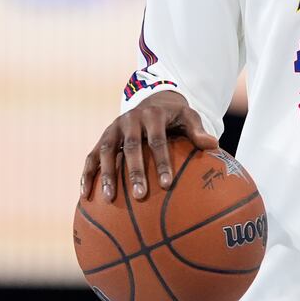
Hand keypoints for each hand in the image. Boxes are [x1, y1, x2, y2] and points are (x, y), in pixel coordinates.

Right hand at [81, 90, 218, 200]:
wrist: (151, 102)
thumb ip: (198, 130)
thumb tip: (214, 145)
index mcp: (152, 116)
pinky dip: (87, 174)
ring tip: (109, 198)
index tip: (167, 184)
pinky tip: (85, 195)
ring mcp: (113, 129)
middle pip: (131, 147)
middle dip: (134, 171)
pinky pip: (91, 157)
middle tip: (140, 195)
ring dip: (107, 174)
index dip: (162, 161)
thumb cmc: (173, 116)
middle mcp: (129, 120)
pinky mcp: (102, 139)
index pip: (157, 140)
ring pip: (107, 151)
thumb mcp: (189, 117)